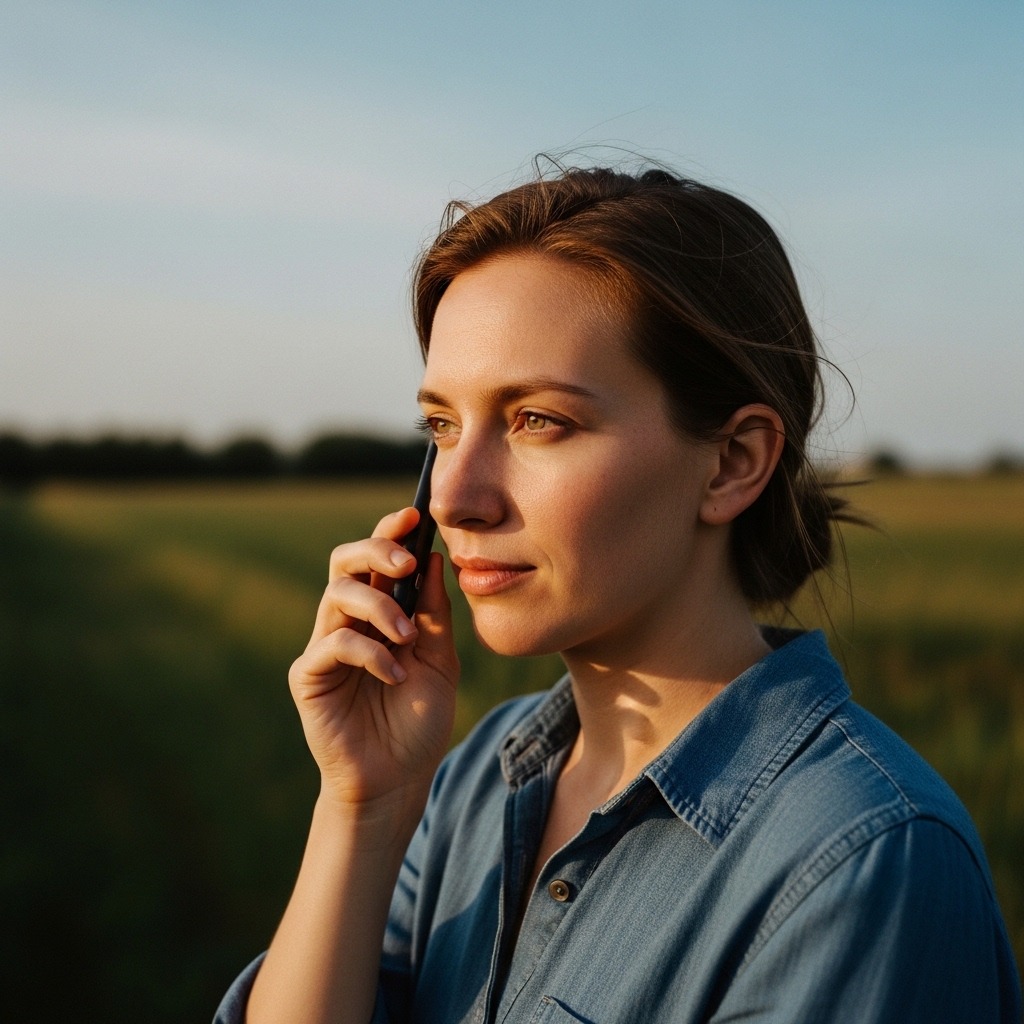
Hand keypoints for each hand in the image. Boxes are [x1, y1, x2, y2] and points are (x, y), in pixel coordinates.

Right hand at [288, 507, 458, 820]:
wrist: (399, 779)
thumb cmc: (418, 721)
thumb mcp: (440, 661)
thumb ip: (435, 613)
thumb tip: (432, 558)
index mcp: (379, 613)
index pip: (376, 560)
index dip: (389, 532)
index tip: (413, 516)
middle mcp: (347, 622)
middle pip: (345, 562)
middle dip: (375, 550)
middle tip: (404, 562)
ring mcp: (324, 646)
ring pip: (338, 595)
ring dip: (380, 607)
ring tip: (408, 637)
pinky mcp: (308, 676)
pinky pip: (334, 643)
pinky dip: (370, 652)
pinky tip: (395, 675)